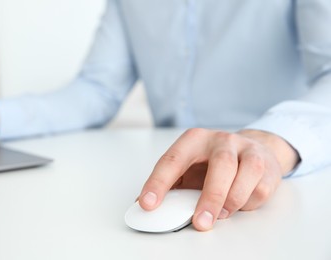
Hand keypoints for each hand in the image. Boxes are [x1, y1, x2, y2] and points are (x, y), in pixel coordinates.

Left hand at [138, 128, 298, 230]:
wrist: (253, 149)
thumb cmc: (213, 162)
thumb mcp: (188, 166)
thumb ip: (170, 183)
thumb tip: (143, 204)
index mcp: (194, 140)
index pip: (173, 159)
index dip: (159, 182)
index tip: (148, 204)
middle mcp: (221, 140)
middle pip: (221, 165)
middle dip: (210, 197)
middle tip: (200, 223)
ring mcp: (247, 150)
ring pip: (245, 175)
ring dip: (231, 201)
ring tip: (220, 215)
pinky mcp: (266, 165)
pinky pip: (260, 190)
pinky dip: (248, 204)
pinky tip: (237, 205)